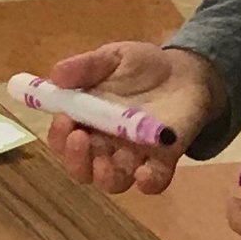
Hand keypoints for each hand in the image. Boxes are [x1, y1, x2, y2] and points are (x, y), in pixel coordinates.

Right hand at [39, 43, 224, 196]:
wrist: (184, 71)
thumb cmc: (141, 66)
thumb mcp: (113, 57)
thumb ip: (87, 66)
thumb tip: (56, 76)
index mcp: (87, 121)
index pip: (63, 140)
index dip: (59, 136)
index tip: (65, 120)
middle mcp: (106, 145)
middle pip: (83, 168)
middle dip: (77, 160)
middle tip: (79, 138)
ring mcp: (135, 155)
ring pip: (114, 181)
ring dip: (105, 176)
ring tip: (104, 161)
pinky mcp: (164, 159)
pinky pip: (154, 182)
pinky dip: (148, 182)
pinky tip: (144, 172)